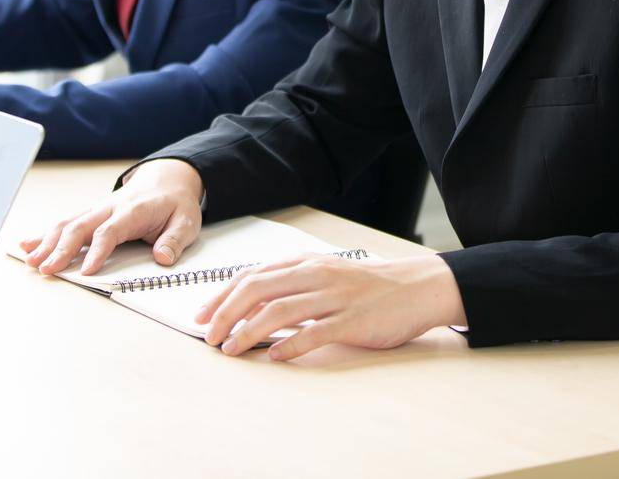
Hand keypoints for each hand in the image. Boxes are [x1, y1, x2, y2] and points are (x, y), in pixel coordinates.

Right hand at [18, 159, 204, 274]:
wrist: (168, 177)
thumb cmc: (175, 203)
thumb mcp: (187, 221)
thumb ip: (174, 240)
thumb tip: (162, 259)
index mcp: (133, 210)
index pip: (110, 231)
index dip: (97, 252)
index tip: (85, 272)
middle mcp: (110, 207)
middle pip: (80, 227)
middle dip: (61, 249)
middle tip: (46, 269)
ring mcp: (98, 209)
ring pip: (68, 223)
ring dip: (48, 242)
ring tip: (31, 262)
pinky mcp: (92, 213)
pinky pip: (66, 222)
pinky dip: (45, 234)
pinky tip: (27, 245)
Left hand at [196, 252, 465, 361]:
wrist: (416, 288)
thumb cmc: (367, 286)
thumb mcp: (325, 276)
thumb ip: (292, 286)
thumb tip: (252, 306)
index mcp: (306, 263)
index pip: (252, 274)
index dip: (222, 295)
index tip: (202, 315)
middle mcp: (316, 275)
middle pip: (258, 289)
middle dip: (226, 313)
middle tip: (209, 336)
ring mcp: (334, 297)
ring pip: (279, 310)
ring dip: (249, 331)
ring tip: (231, 350)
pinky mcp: (352, 320)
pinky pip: (314, 332)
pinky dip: (290, 345)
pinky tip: (274, 356)